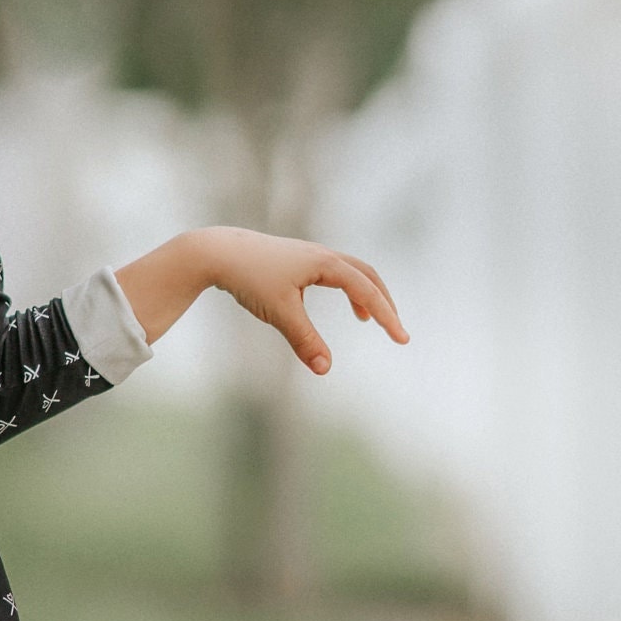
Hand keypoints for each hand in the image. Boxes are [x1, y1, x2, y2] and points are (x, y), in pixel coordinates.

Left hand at [115, 227, 407, 374]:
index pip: (366, 290)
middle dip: (383, 302)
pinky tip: (334, 305)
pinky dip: (346, 288)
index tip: (402, 339)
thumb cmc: (249, 278)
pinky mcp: (298, 258)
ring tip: (367, 320)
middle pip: (367, 275)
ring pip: (351, 271)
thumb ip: (304, 341)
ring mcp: (310, 254)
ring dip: (365, 294)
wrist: (218, 251)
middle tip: (395, 330)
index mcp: (325, 263)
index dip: (387, 316)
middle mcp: (322, 254)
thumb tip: (325, 369)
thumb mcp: (278, 313)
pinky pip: (335, 272)